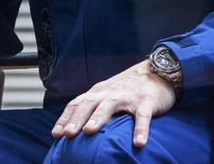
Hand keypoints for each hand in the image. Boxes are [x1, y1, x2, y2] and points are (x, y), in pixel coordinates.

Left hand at [50, 60, 176, 147]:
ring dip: (99, 117)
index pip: (77, 104)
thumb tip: (75, 126)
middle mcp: (110, 93)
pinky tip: (139, 143)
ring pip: (110, 105)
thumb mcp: (108, 93)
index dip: (65, 118)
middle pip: (89, 104)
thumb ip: (93, 106)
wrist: (158, 70)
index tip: (55, 134)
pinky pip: (142, 116)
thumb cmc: (129, 87)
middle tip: (67, 134)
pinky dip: (140, 129)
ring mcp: (128, 97)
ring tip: (90, 131)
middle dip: (76, 118)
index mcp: (99, 92)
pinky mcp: (146, 101)